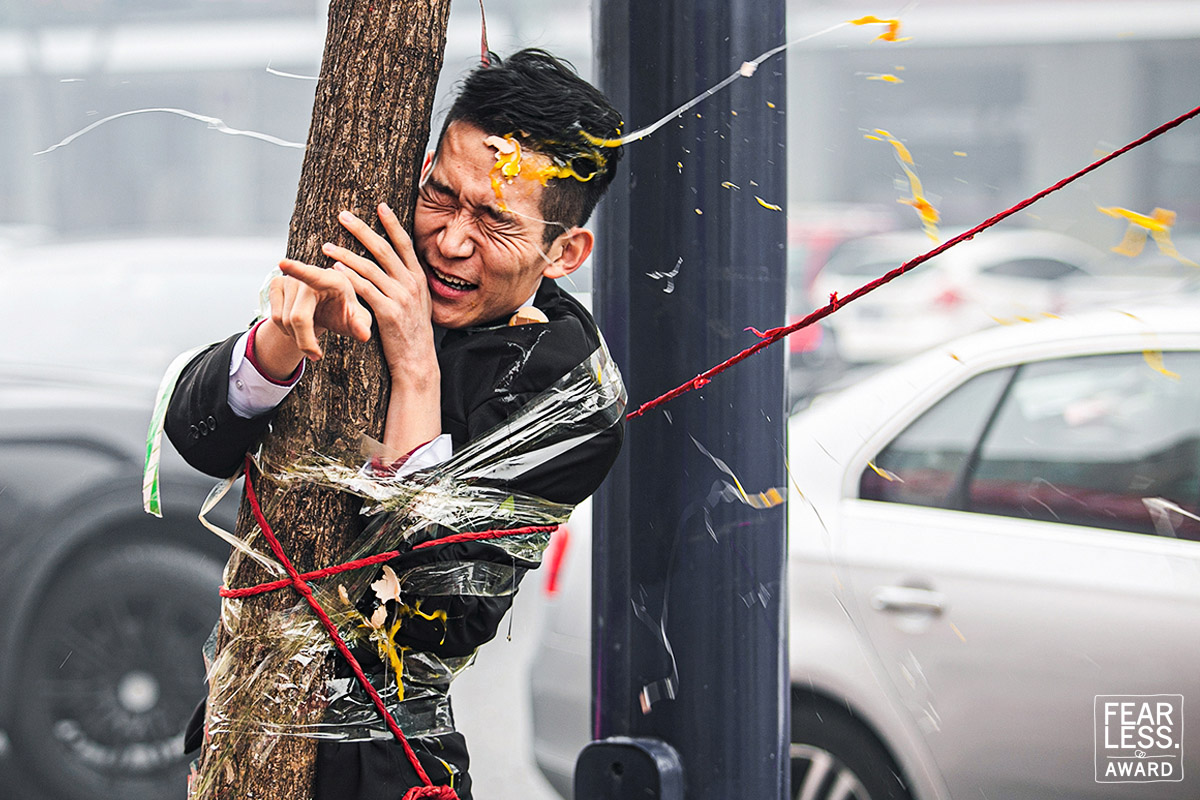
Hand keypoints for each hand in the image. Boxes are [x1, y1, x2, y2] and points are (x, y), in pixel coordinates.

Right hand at [268, 259, 372, 360]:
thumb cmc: (344, 311)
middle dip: (305, 342)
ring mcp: (289, 279)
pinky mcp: (276, 285)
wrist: (327, 307)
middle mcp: (307, 276)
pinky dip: (285, 331)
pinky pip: (274, 318)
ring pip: (284, 320)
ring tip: (311, 336)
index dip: (297, 269)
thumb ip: (362, 327)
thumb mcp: (358, 320)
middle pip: (298, 317)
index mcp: (332, 280)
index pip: (313, 276)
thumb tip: (364, 335)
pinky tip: (298, 328)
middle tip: (316, 356)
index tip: (283, 263)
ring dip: (296, 338)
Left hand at [322, 204, 436, 381]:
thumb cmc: (412, 334)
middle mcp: (412, 284)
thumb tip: (395, 266)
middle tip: (342, 215)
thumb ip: (408, 283)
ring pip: (369, 267)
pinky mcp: (387, 312)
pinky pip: (364, 289)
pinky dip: (348, 276)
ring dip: (345, 253)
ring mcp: (400, 298)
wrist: (417, 362)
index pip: (405, 243)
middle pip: (384, 249)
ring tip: (326, 245)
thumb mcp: (418, 304)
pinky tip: (334, 268)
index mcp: (419, 278)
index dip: (393, 223)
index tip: (380, 205)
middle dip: (362, 229)